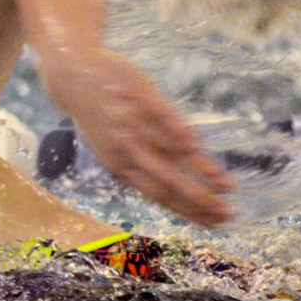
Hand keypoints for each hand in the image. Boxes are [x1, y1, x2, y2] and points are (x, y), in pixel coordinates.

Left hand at [38, 46, 233, 226]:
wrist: (72, 75)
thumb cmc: (99, 117)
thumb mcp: (111, 146)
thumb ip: (138, 166)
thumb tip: (172, 191)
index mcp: (119, 165)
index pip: (158, 195)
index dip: (187, 211)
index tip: (213, 224)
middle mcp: (126, 148)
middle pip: (166, 180)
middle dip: (199, 200)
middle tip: (228, 213)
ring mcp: (133, 122)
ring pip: (170, 152)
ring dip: (200, 171)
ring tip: (227, 186)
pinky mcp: (141, 96)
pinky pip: (163, 117)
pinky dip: (178, 133)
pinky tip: (197, 147)